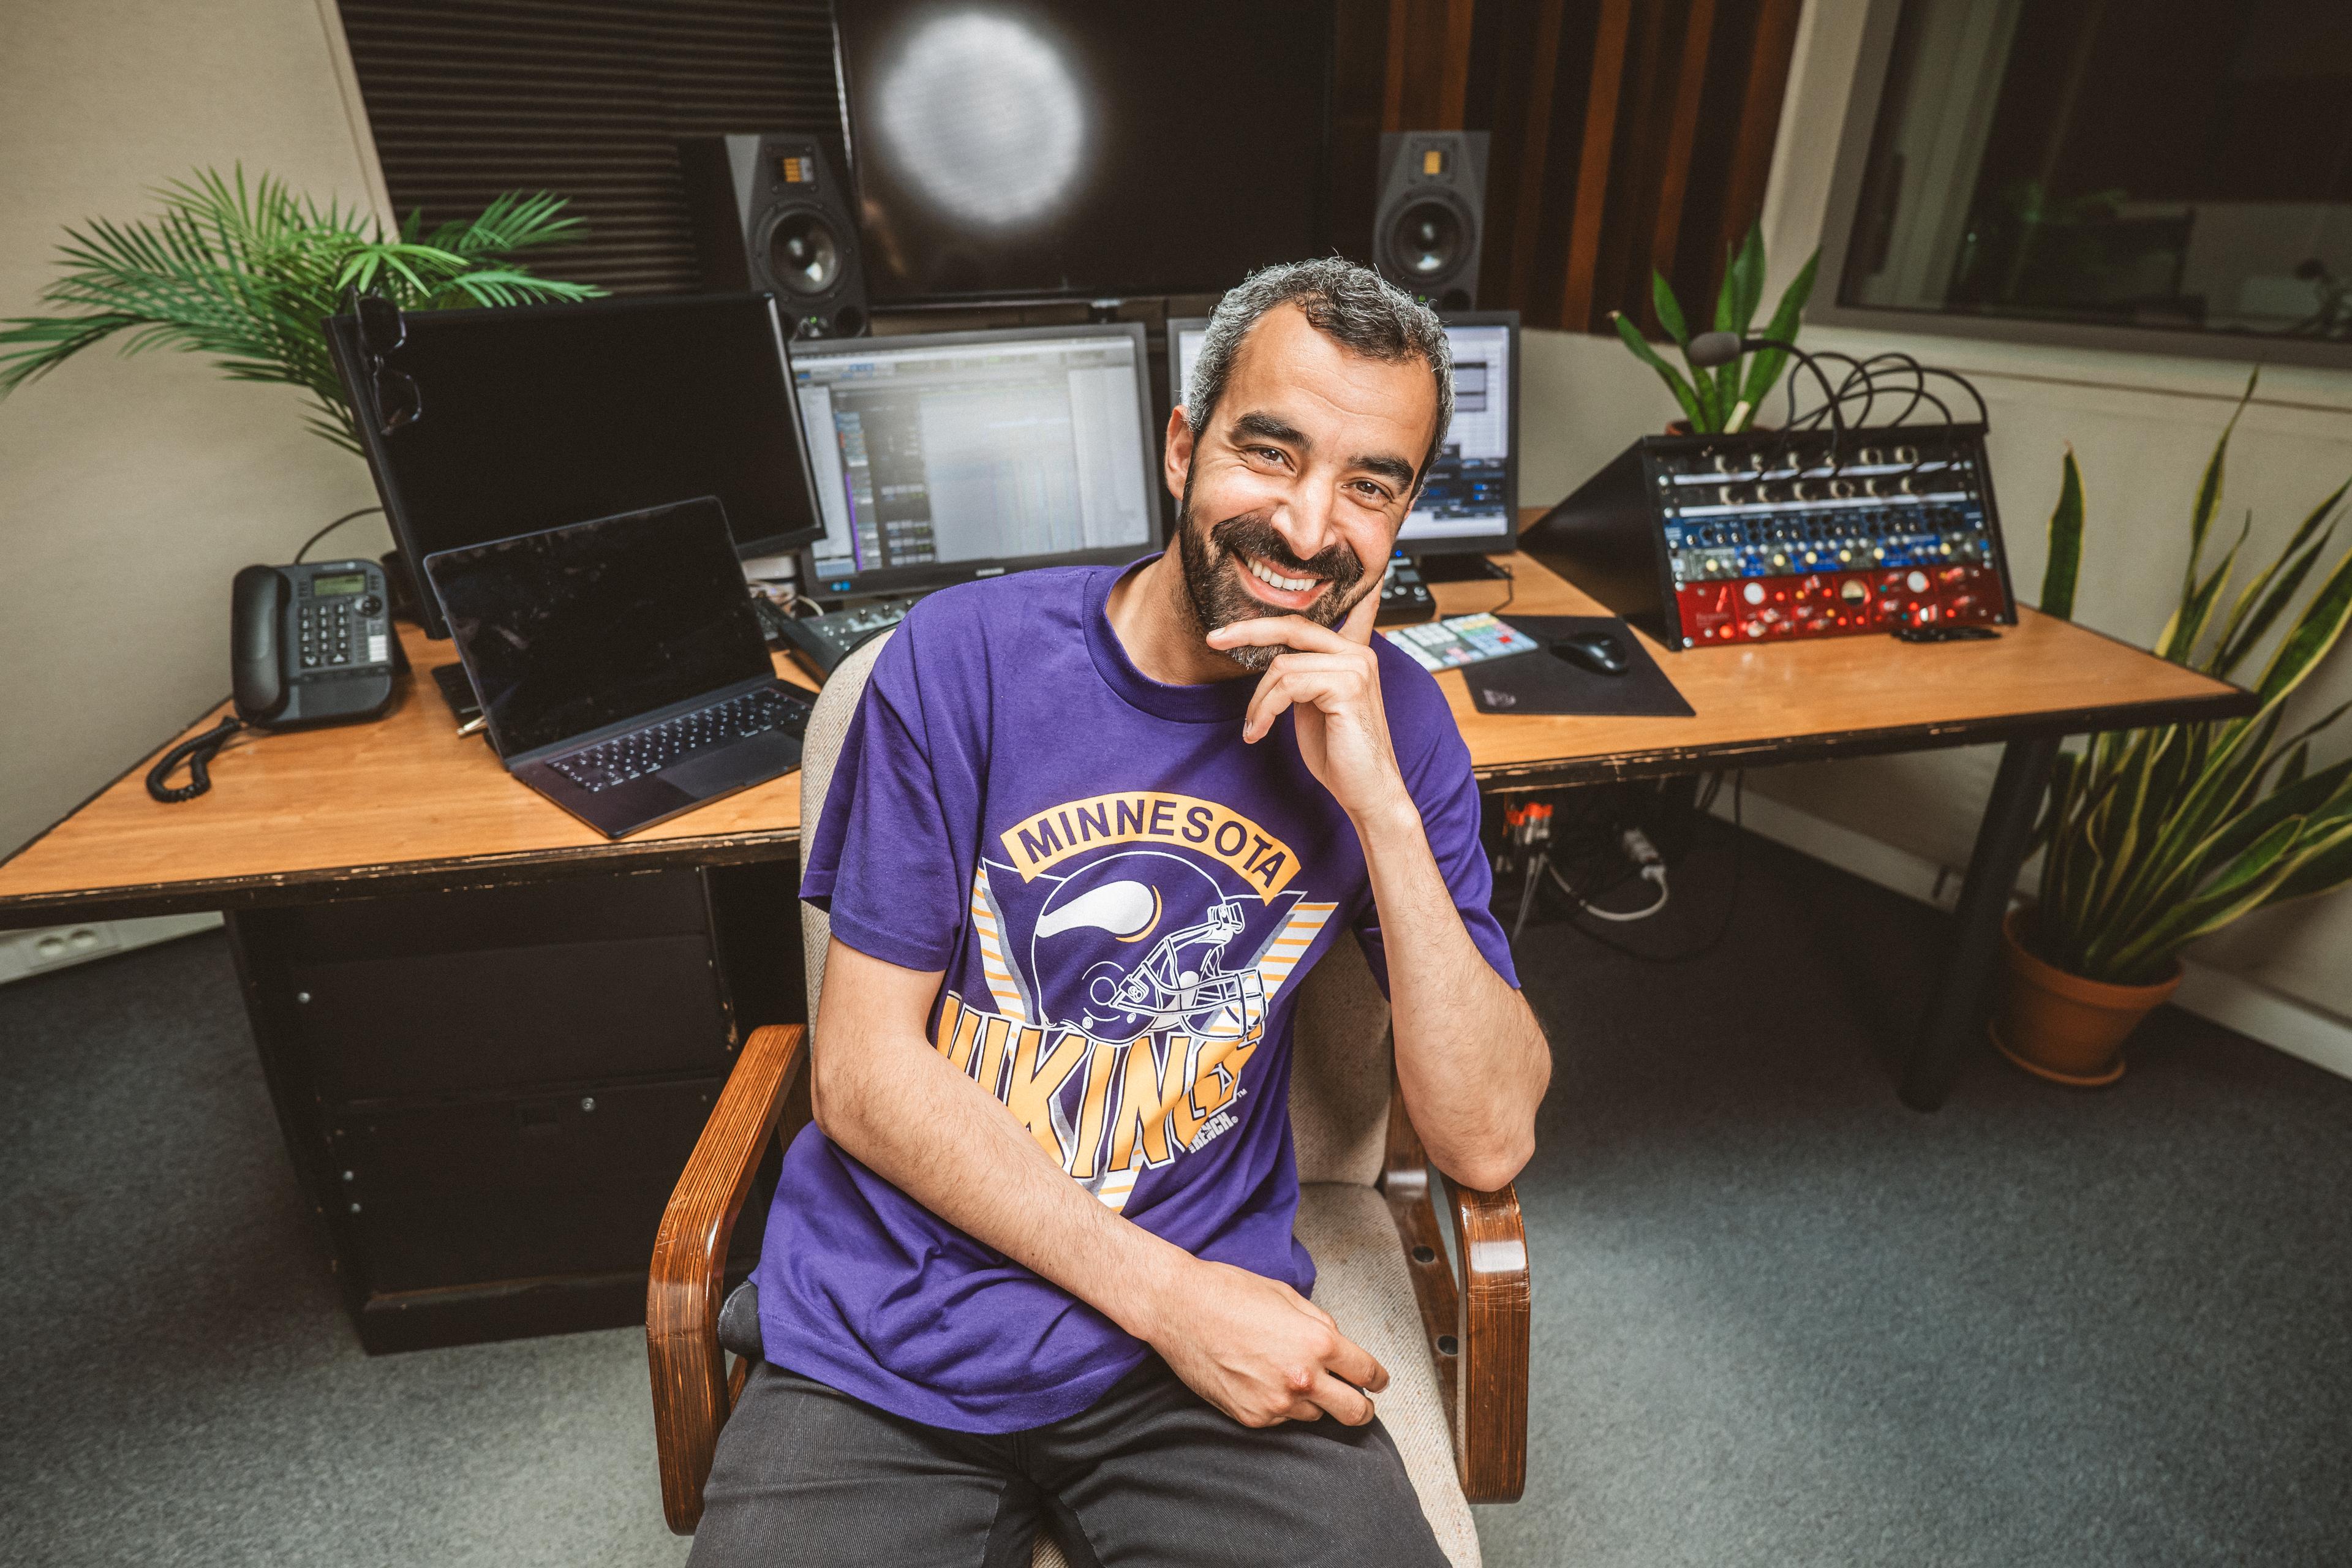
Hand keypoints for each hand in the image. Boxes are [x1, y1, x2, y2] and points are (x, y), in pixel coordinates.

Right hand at [1134, 1257, 1388, 1427]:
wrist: (1179, 1308)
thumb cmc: (1229, 1293)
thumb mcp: (1287, 1296)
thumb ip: (1320, 1324)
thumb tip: (1337, 1344)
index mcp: (1318, 1342)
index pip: (1366, 1372)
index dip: (1378, 1379)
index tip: (1379, 1382)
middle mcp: (1303, 1378)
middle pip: (1354, 1411)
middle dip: (1362, 1408)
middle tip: (1360, 1403)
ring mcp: (1276, 1403)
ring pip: (1315, 1416)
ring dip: (1314, 1403)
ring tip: (1291, 1378)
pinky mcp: (1251, 1417)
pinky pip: (1280, 1420)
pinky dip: (1280, 1406)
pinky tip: (1262, 1381)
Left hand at [1206, 590, 1409, 820]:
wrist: (1368, 790)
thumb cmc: (1340, 752)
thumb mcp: (1314, 705)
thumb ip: (1301, 676)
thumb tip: (1273, 659)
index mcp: (1352, 653)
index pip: (1323, 612)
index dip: (1301, 597)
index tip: (1277, 589)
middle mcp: (1358, 653)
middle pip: (1292, 626)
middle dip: (1248, 631)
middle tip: (1215, 639)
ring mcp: (1355, 667)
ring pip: (1282, 665)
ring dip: (1258, 700)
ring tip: (1254, 726)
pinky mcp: (1347, 686)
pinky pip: (1287, 685)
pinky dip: (1265, 710)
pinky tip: (1260, 732)